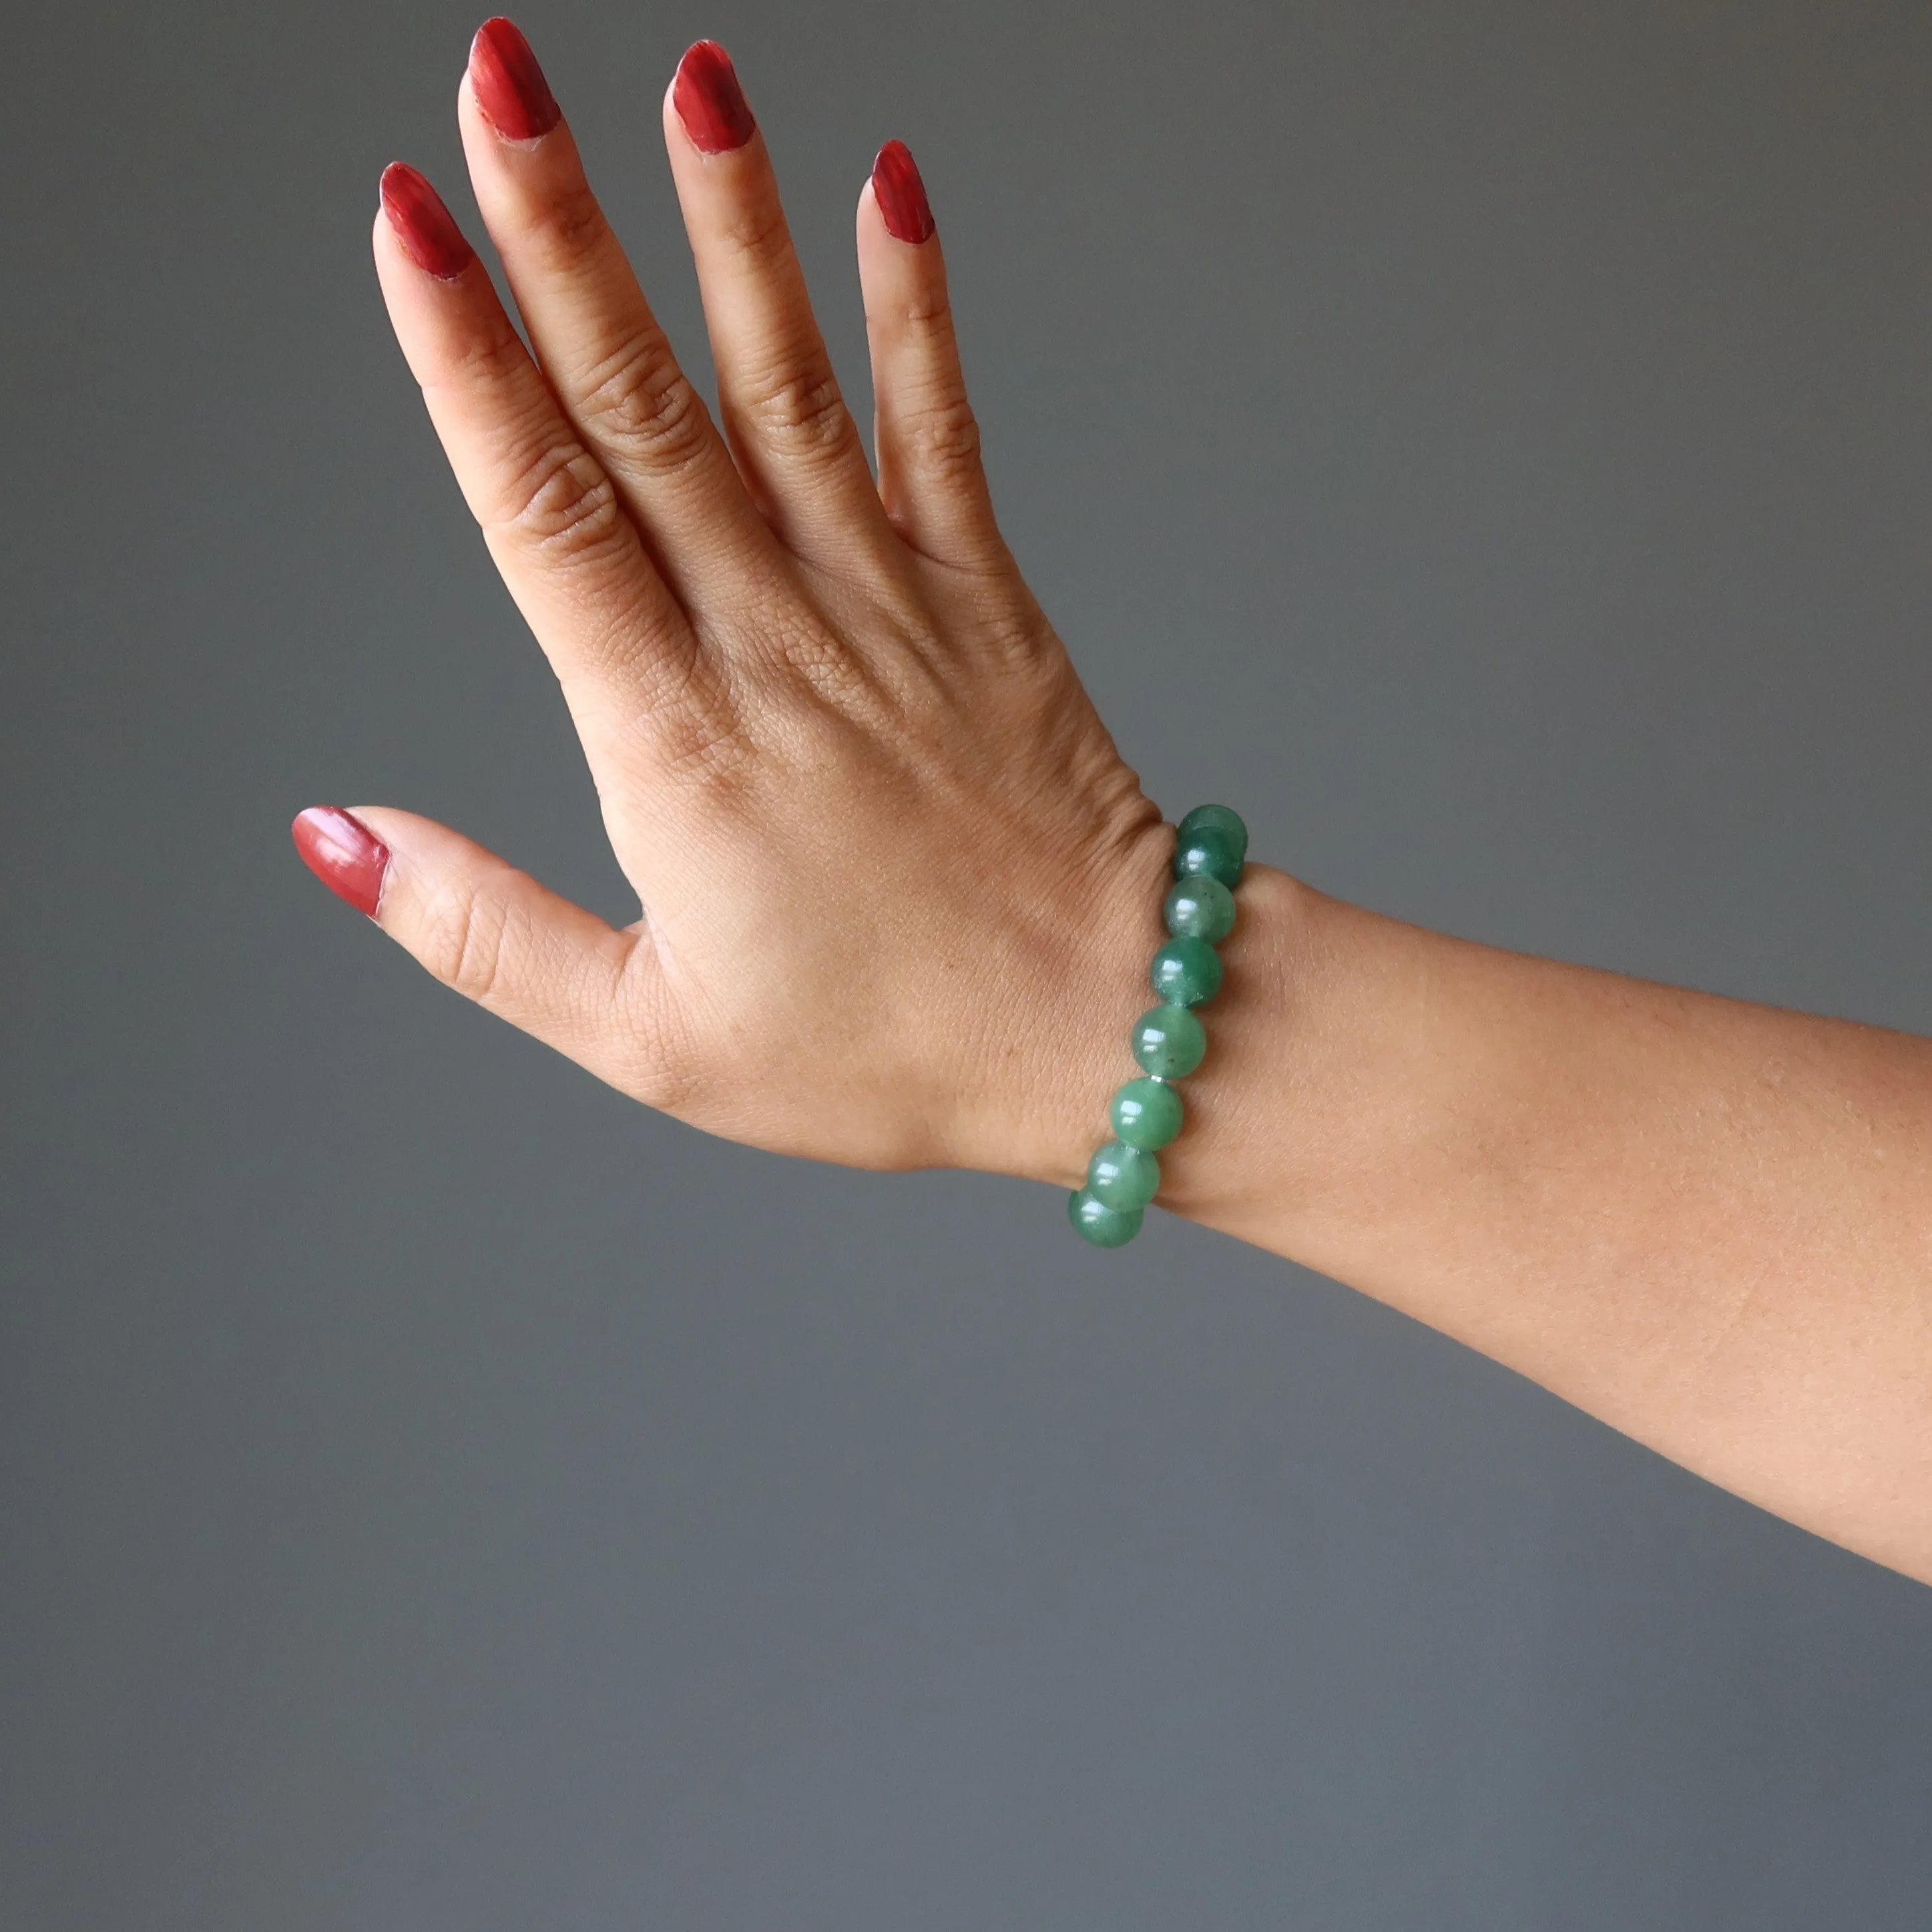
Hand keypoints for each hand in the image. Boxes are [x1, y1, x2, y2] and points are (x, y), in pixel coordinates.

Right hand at [295, 25, 1172, 1183]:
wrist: (1103, 1030)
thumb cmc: (886, 1048)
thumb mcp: (648, 1036)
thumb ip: (480, 931)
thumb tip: (336, 834)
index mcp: (670, 742)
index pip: (542, 510)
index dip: (465, 357)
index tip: (408, 219)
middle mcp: (773, 642)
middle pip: (643, 411)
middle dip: (559, 234)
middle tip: (495, 81)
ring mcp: (889, 605)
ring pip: (787, 387)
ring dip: (729, 226)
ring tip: (690, 78)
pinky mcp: (985, 599)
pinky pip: (942, 429)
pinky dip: (914, 309)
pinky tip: (889, 188)